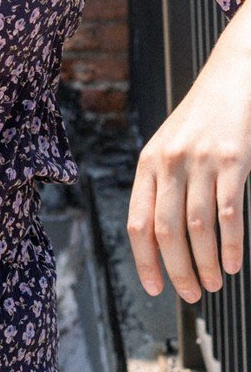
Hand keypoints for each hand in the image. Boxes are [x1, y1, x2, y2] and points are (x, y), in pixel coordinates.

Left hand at [127, 71, 249, 302]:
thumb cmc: (201, 118)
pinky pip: (228, 214)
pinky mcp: (232, 161)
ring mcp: (200, 162)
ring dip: (204, 264)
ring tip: (213, 284)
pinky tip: (233, 264)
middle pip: (165, 232)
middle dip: (177, 271)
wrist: (233, 76)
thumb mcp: (168, 146)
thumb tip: (159, 237)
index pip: (137, 223)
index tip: (154, 288)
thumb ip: (161, 183)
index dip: (144, 261)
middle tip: (190, 294)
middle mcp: (169, 163)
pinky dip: (230, 246)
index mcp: (147, 163)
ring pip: (196, 228)